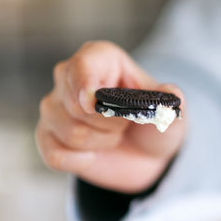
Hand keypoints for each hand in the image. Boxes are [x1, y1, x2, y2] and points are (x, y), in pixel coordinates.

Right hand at [35, 41, 186, 192]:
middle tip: (125, 123)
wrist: (142, 154)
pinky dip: (80, 161)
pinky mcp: (48, 135)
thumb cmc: (153, 124)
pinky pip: (55, 155)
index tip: (96, 104)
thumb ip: (172, 103)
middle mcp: (69, 78)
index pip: (82, 65)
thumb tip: (172, 95)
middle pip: (76, 104)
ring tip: (113, 136)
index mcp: (99, 59)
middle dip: (109, 123)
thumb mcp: (171, 113)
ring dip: (101, 143)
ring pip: (70, 132)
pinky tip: (92, 155)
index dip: (87, 85)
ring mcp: (55, 107)